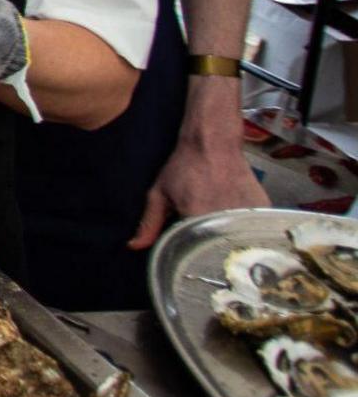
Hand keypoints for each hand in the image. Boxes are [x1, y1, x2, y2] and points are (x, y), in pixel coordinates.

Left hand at [128, 139, 269, 249]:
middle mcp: (224, 218)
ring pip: (239, 241)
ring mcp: (246, 214)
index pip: (194, 251)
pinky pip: (255, 230)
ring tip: (221, 224)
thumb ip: (149, 223)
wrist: (214, 143)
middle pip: (219, 248)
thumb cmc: (184, 167)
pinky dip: (247, 230)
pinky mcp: (262, 209)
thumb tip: (134, 246)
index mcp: (196, 217)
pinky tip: (237, 220)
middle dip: (210, 248)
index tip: (188, 248)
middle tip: (205, 233)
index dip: (190, 253)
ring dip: (230, 240)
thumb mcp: (160, 193)